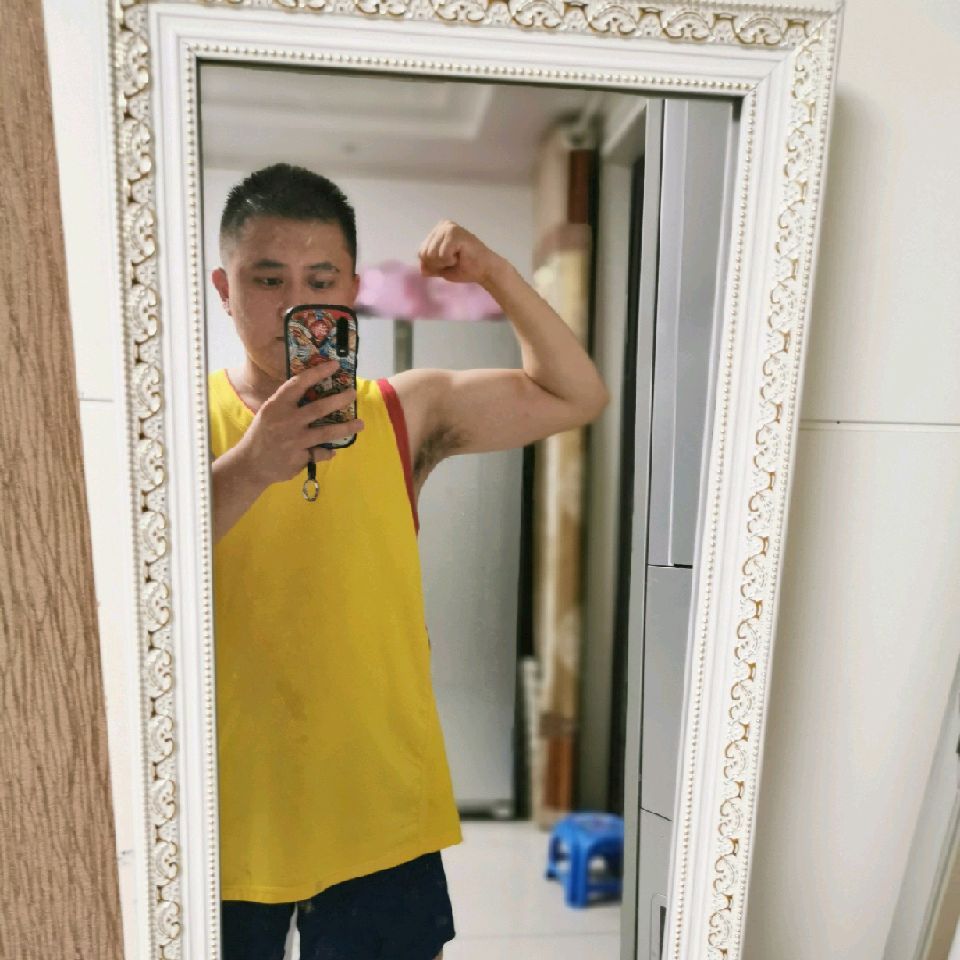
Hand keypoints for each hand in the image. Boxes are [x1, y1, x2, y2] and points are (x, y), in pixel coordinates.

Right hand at [233, 360, 363, 487]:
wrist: (250, 465)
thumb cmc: (262, 434)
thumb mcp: (269, 413)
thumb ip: (288, 403)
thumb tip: (314, 390)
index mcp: (277, 406)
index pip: (299, 384)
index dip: (317, 373)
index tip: (334, 365)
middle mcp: (286, 421)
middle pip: (319, 408)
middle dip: (339, 400)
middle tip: (352, 393)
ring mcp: (294, 441)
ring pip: (326, 432)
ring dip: (346, 427)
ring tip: (360, 424)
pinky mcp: (299, 458)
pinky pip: (319, 453)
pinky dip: (327, 451)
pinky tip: (332, 450)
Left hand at [417, 220, 502, 286]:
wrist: (485, 270)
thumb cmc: (466, 268)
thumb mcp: (441, 268)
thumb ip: (429, 266)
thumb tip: (421, 270)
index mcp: (437, 230)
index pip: (421, 253)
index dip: (434, 265)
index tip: (450, 262)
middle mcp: (442, 225)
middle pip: (424, 253)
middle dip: (438, 264)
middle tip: (455, 261)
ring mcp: (448, 227)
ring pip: (431, 254)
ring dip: (444, 263)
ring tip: (458, 258)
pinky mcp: (454, 233)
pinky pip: (441, 255)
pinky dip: (450, 262)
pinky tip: (461, 256)